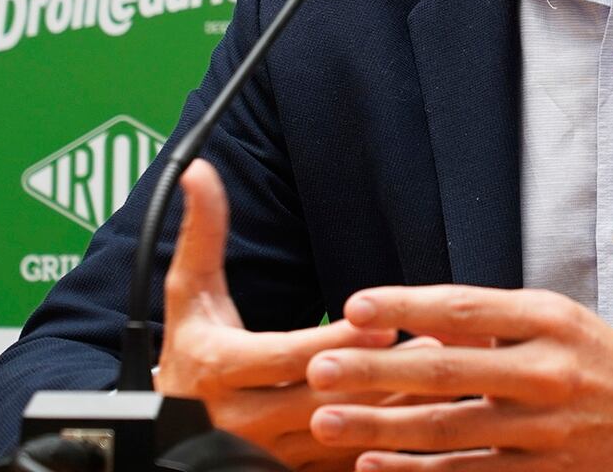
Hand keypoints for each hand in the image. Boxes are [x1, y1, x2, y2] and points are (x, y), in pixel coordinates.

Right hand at [155, 159, 419, 471]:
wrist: (161, 430)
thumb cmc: (190, 352)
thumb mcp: (188, 295)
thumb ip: (202, 235)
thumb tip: (198, 171)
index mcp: (221, 371)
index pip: (287, 357)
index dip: (337, 339)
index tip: (385, 318)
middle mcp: (241, 421)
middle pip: (324, 399)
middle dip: (383, 373)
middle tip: (439, 344)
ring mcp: (267, 455)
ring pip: (342, 434)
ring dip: (398, 408)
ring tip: (451, 376)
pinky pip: (345, 465)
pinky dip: (390, 447)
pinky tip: (433, 422)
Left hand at [304, 285, 612, 471]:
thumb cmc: (608, 364)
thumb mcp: (561, 324)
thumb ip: (494, 323)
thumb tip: (420, 322)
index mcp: (551, 321)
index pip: (465, 307)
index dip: (406, 306)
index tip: (355, 305)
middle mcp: (548, 372)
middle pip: (447, 369)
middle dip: (375, 370)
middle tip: (320, 367)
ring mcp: (546, 430)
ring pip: (449, 430)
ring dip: (381, 427)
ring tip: (326, 421)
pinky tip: (374, 466)